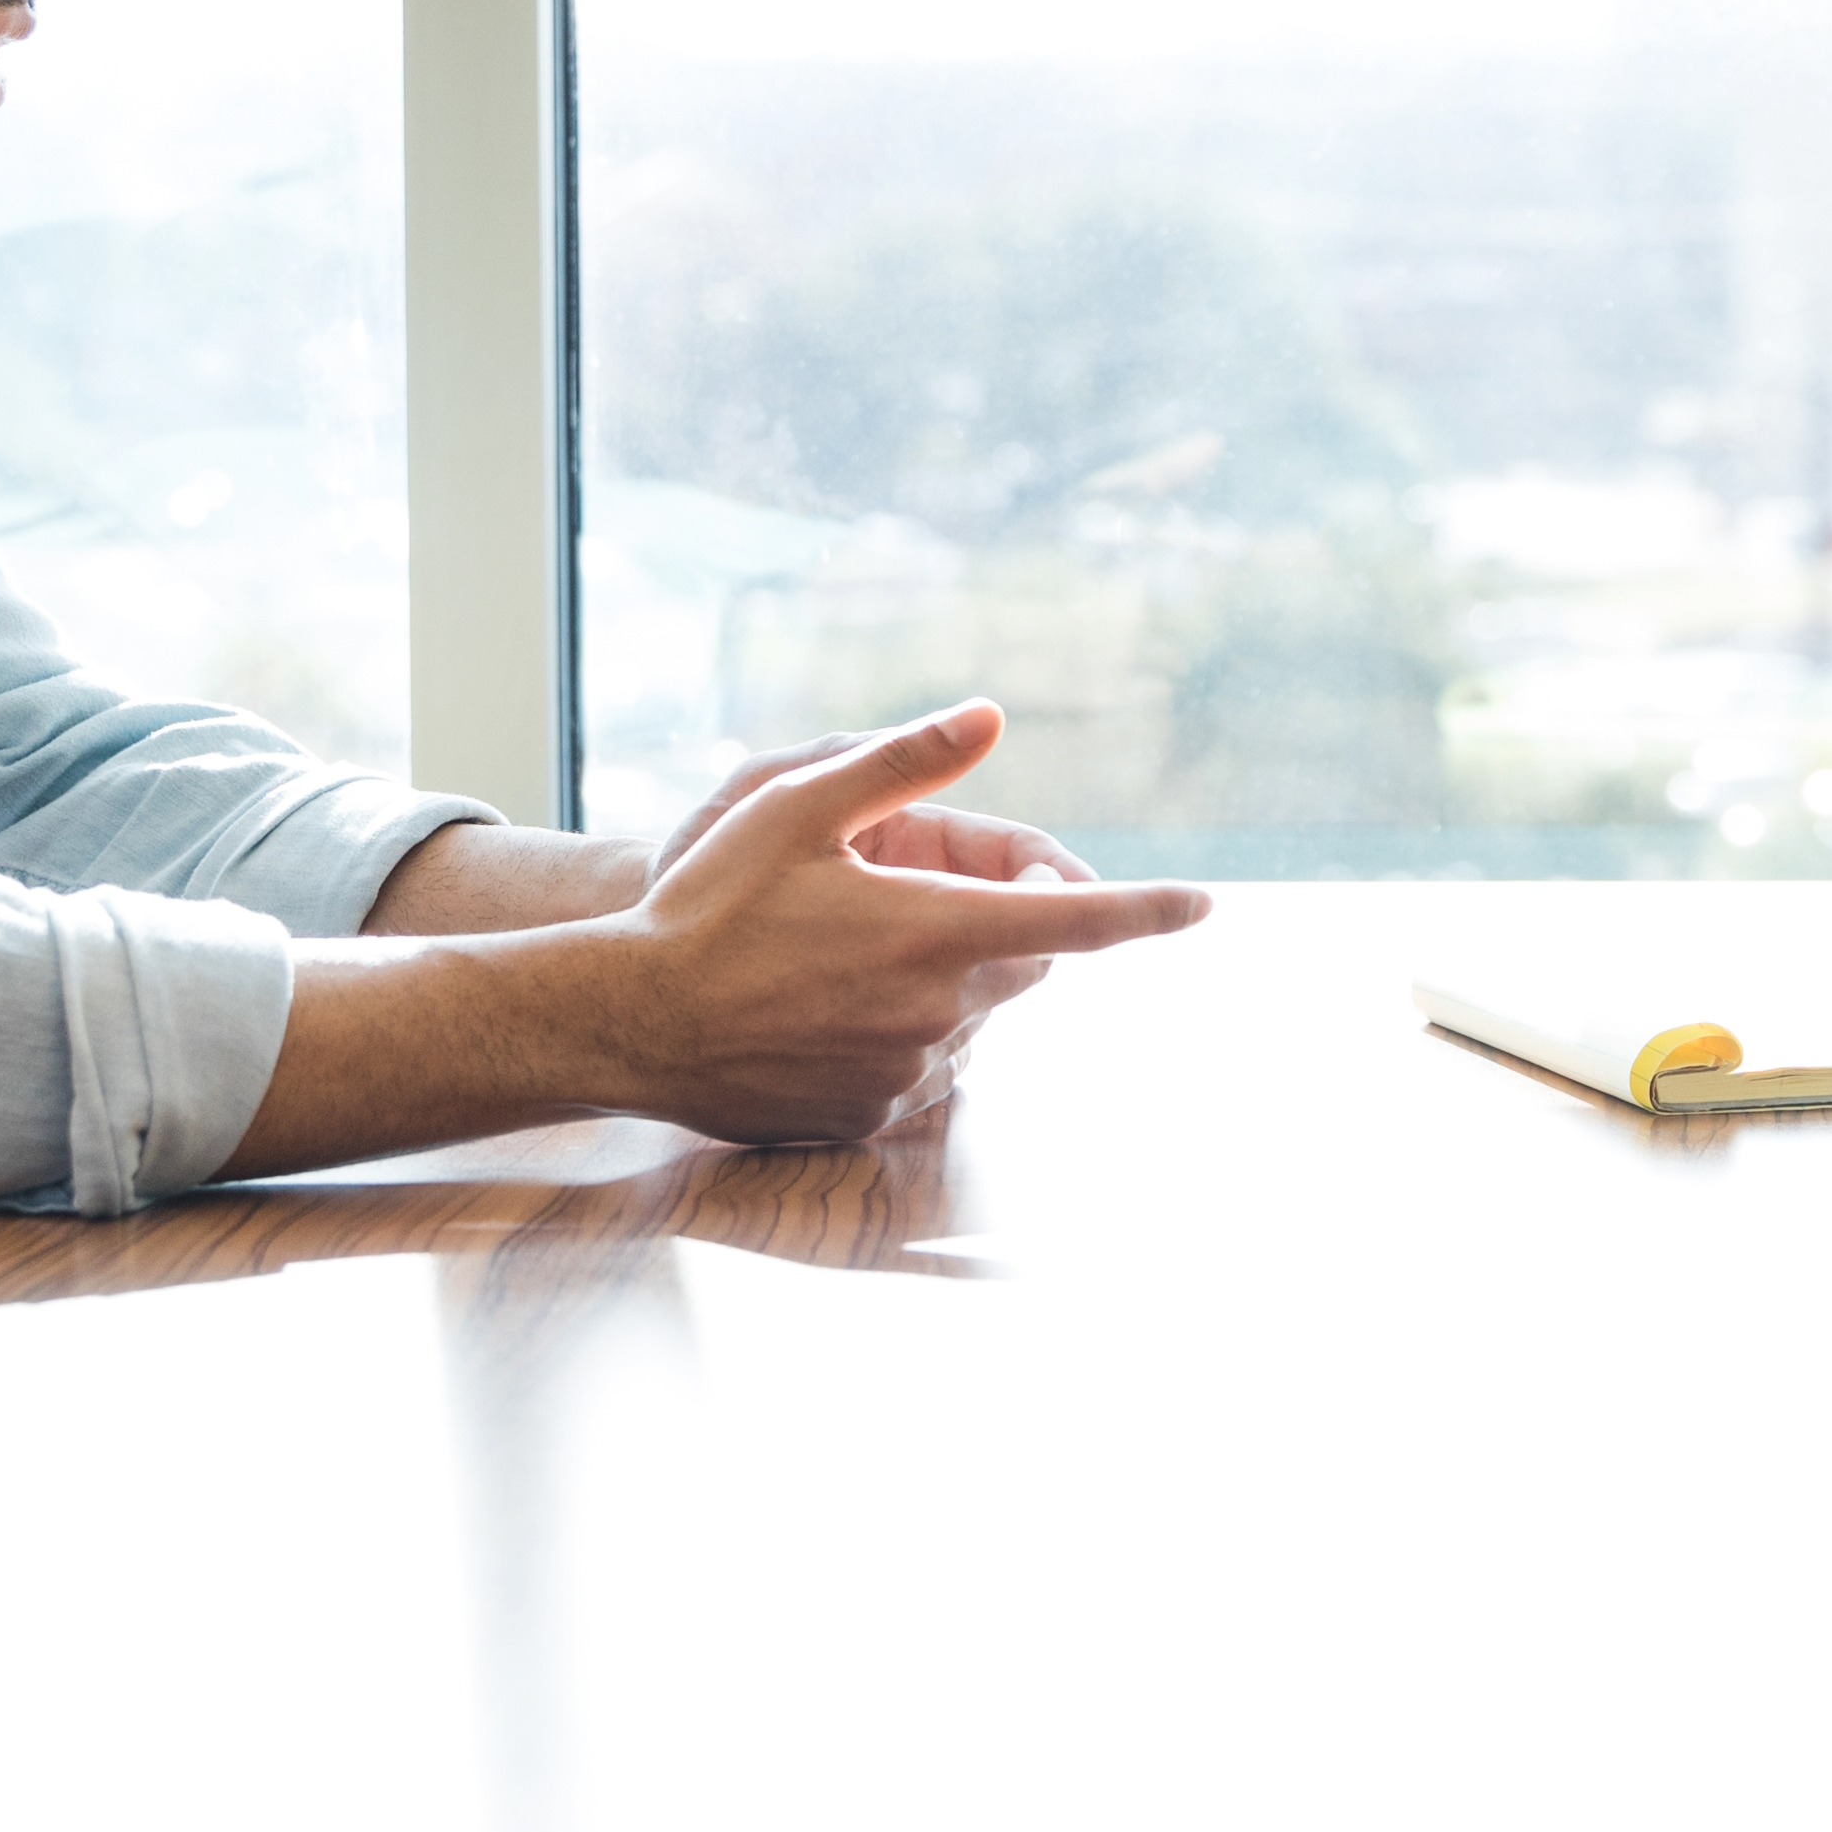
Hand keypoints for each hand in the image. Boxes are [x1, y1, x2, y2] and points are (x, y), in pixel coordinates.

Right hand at [599, 700, 1205, 1143]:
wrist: (628, 1023)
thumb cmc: (708, 905)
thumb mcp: (795, 805)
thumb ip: (903, 761)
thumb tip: (992, 716)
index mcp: (937, 931)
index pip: (1077, 922)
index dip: (1147, 911)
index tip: (1203, 904)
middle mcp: (940, 1011)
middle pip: (1022, 965)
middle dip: (1004, 927)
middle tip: (923, 892)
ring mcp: (909, 1073)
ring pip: (968, 1017)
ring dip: (940, 982)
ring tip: (836, 955)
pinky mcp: (874, 1116)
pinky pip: (919, 1066)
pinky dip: (896, 1033)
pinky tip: (818, 1010)